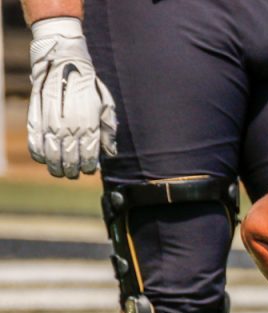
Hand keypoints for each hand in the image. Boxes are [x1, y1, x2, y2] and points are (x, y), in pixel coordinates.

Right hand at [27, 17, 117, 178]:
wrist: (63, 62)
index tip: (89, 168)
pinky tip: (44, 158)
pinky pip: (34, 145)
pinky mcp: (35, 119)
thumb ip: (108, 131)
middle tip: (74, 172)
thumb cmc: (88, 85)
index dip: (88, 168)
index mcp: (88, 126)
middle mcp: (69, 128)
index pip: (89, 158)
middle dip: (73, 171)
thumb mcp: (106, 105)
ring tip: (60, 170)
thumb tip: (110, 154)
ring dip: (56, 168)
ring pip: (52, 157)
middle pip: (70, 161)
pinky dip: (39, 155)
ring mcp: (50, 124)